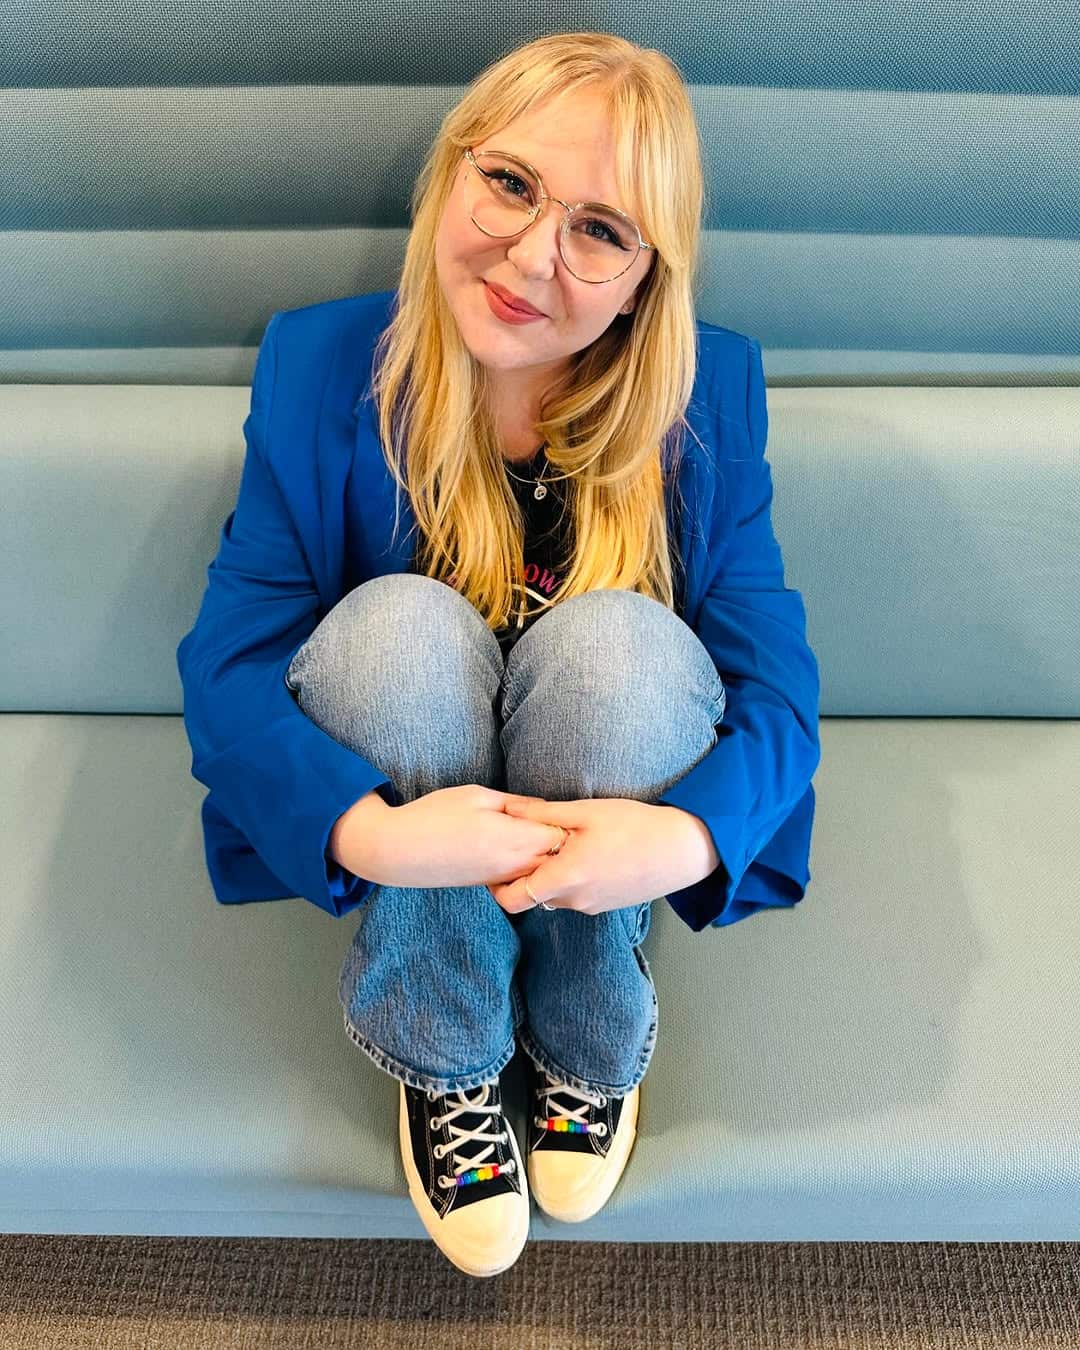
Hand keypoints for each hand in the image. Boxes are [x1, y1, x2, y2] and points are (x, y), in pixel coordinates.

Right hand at [371, 784, 566, 888]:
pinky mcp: (488, 885)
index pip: (563, 836)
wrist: (398, 851)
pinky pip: (522, 880)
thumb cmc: (435, 815)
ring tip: (542, 834)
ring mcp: (501, 879)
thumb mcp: (478, 795)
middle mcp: (512, 865)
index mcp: (513, 838)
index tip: (566, 808)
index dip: (569, 821)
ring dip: (548, 857)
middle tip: (562, 821)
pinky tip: (520, 849)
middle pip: (558, 860)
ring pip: (542, 874)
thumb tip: (545, 808)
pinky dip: (530, 868)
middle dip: (565, 842)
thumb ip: (517, 803)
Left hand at [487, 797, 719, 916]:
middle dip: (524, 877)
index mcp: (565, 878)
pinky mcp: (606, 906)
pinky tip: (584, 855)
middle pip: (532, 898)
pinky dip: (570, 881)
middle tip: (525, 848)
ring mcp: (592, 907)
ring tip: (558, 846)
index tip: (497, 865)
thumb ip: (543, 814)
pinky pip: (576, 897)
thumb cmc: (635, 826)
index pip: (513, 900)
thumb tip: (507, 810)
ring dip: (550, 877)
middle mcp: (575, 900)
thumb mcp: (586, 812)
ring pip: (555, 898)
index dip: (498, 887)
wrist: (682, 849)